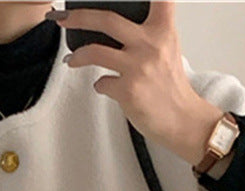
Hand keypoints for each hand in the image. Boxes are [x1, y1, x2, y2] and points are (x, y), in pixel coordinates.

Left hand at [52, 0, 225, 165]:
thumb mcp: (167, 49)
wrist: (182, 120)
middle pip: (106, 19)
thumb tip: (116, 25)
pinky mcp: (128, 91)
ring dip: (77, 56)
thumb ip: (149, 32)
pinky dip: (100, 85)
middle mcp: (150, 45)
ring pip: (94, 51)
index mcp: (163, 30)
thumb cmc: (171, 87)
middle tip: (63, 19)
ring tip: (71, 59)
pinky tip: (106, 87)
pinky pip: (101, 83)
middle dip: (79, 17)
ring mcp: (138, 67)